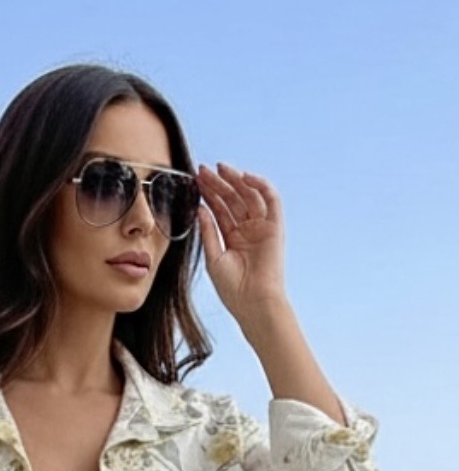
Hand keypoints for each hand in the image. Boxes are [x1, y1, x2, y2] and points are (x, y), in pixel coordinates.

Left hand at [196, 162, 287, 322]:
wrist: (254, 302)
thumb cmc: (233, 288)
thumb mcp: (214, 257)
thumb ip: (208, 232)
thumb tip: (200, 209)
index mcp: (232, 237)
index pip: (219, 210)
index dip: (208, 194)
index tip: (195, 180)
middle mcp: (247, 229)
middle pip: (232, 199)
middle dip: (218, 183)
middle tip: (203, 170)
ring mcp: (261, 227)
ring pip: (248, 196)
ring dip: (235, 181)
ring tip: (219, 169)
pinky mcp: (275, 227)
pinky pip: (271, 200)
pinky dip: (260, 185)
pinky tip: (244, 177)